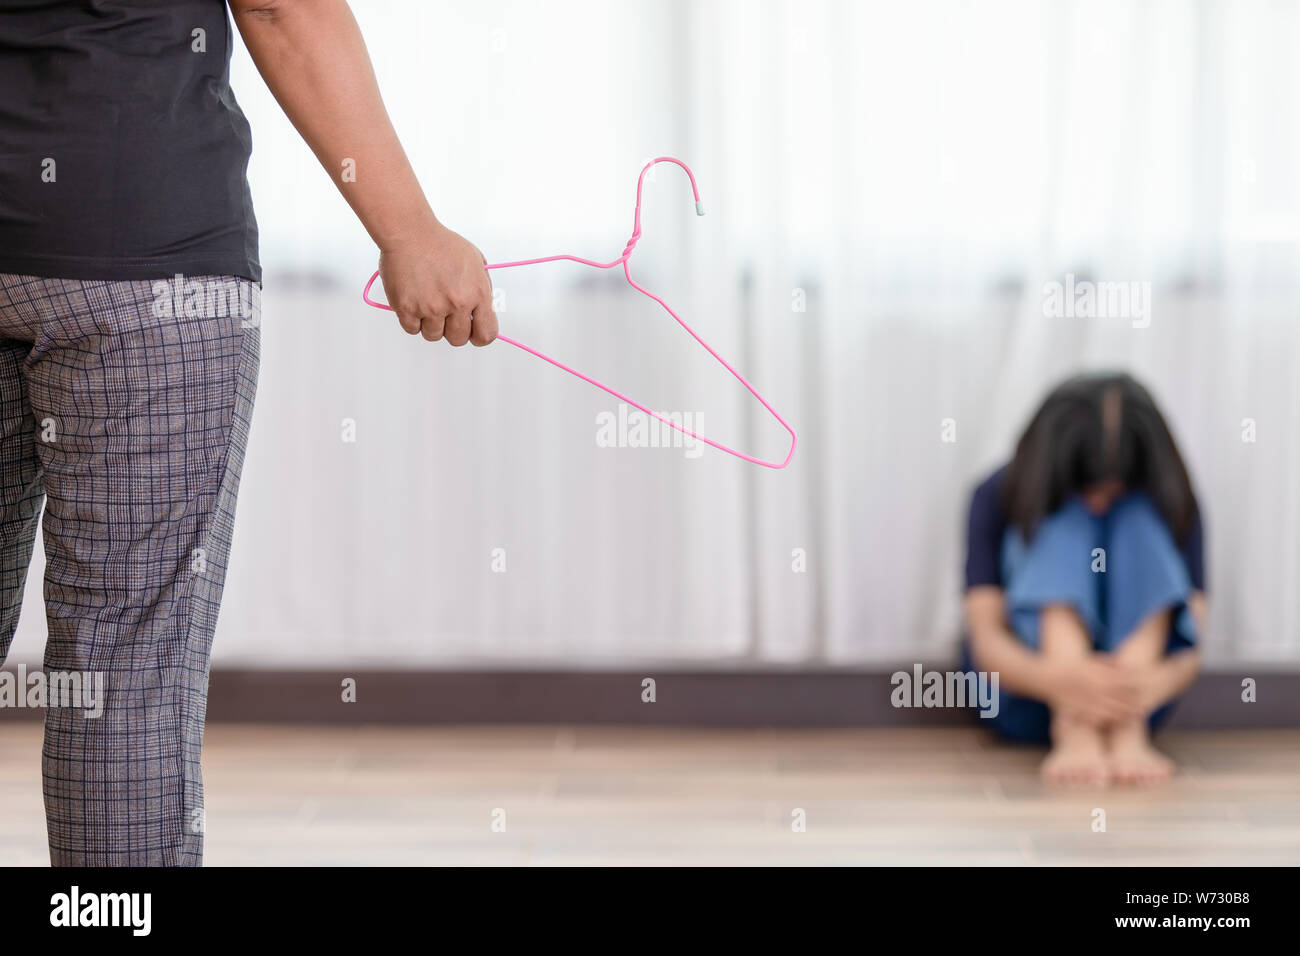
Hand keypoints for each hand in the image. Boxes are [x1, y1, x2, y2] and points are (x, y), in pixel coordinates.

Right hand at [378, 223, 497, 345]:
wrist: (410, 232)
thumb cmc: (440, 243)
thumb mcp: (475, 262)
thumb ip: (482, 288)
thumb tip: (483, 311)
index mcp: (477, 293)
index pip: (486, 334)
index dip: (479, 335)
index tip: (473, 331)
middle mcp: (456, 303)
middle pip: (458, 339)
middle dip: (453, 329)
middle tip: (445, 313)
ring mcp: (431, 308)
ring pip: (433, 336)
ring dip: (431, 324)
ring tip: (427, 302)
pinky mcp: (407, 308)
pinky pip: (412, 329)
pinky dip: (412, 320)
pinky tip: (414, 301)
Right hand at [1045, 655, 1144, 727]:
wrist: (1046, 677)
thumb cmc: (1070, 667)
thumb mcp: (1089, 659)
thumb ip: (1108, 662)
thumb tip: (1125, 665)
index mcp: (1100, 673)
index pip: (1125, 680)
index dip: (1136, 686)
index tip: (1141, 689)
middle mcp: (1096, 686)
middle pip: (1123, 696)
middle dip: (1135, 701)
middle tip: (1143, 705)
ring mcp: (1089, 699)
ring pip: (1114, 709)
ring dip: (1127, 712)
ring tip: (1136, 714)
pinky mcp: (1081, 710)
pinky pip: (1100, 718)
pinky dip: (1111, 720)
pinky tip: (1117, 720)